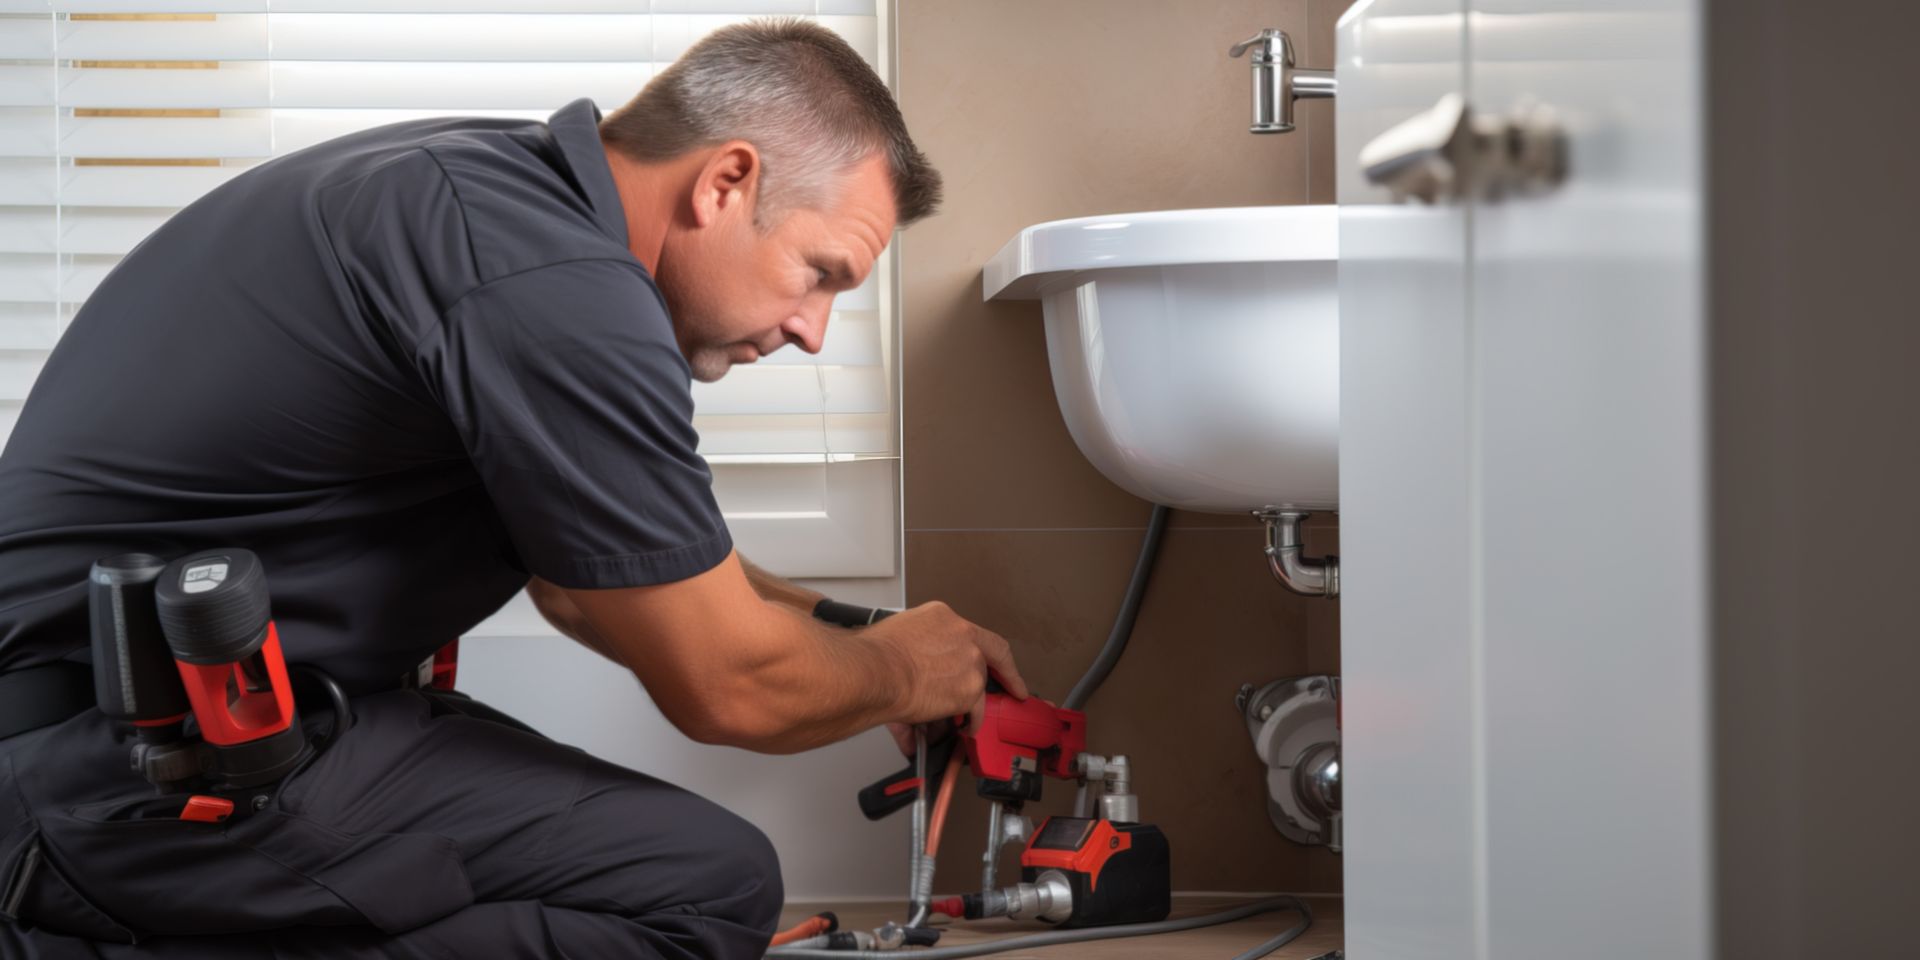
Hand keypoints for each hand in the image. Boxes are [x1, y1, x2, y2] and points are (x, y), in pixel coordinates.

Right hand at [869, 601, 1028, 737]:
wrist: (875, 671)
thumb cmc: (873, 654)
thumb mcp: (899, 633)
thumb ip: (918, 645)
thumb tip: (916, 666)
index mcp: (943, 617)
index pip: (976, 634)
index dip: (994, 653)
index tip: (1005, 666)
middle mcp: (962, 636)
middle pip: (985, 661)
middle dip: (989, 680)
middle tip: (999, 691)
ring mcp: (970, 662)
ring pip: (979, 687)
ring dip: (971, 703)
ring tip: (962, 716)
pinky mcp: (970, 689)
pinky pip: (976, 710)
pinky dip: (972, 721)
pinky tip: (965, 727)